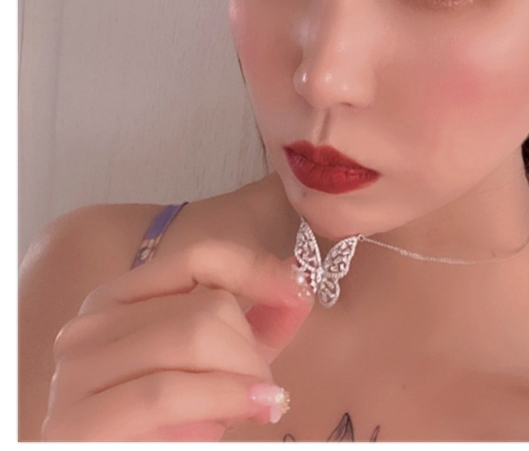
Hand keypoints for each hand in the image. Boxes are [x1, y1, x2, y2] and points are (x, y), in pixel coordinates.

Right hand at [41, 239, 313, 440]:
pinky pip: (166, 392)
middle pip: (206, 306)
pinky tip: (237, 417)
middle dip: (251, 351)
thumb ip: (257, 325)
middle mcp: (90, 324)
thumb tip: (299, 282)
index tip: (299, 291)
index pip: (198, 257)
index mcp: (119, 298)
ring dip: (240, 380)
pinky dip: (217, 401)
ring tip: (250, 407)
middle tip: (264, 390)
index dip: (256, 268)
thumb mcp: (218, 366)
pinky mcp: (75, 421)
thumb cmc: (167, 425)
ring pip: (194, 339)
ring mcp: (75, 371)